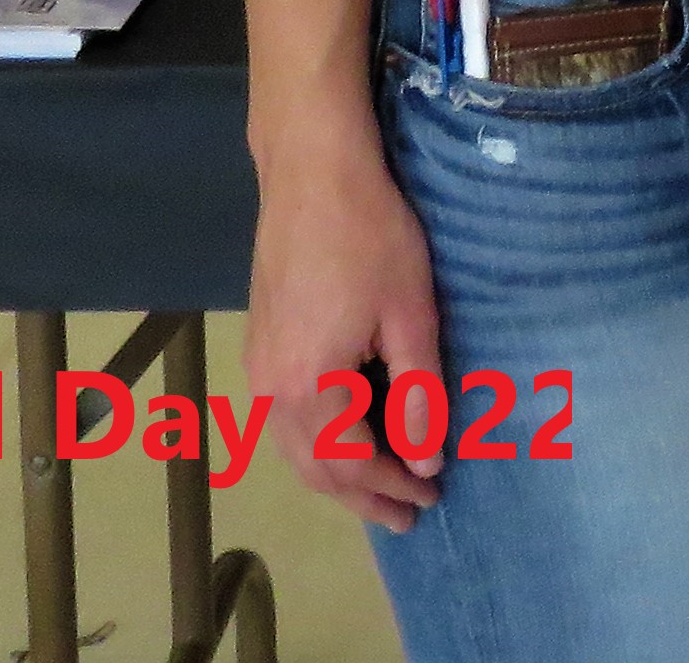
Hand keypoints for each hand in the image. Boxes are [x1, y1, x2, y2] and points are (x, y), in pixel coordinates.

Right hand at [247, 126, 445, 527]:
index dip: (393, 485)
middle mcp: (272, 390)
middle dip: (362, 495)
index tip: (430, 498)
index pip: (353, 463)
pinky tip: (345, 437)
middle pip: (314, 468)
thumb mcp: (411, 315)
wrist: (313, 173)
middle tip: (406, 516)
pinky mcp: (259, 344)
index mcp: (311, 388)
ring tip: (379, 487)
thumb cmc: (372, 237)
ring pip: (293, 448)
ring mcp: (258, 368)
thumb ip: (418, 393)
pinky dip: (316, 442)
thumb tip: (426, 458)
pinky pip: (284, 419)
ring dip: (336, 474)